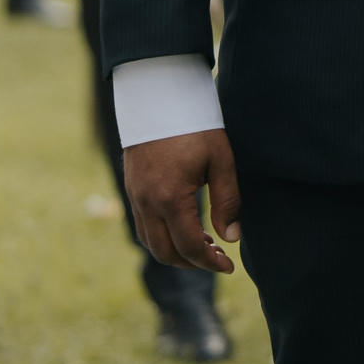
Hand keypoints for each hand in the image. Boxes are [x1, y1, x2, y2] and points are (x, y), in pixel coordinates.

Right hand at [124, 129, 241, 273]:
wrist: (159, 97)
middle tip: (217, 259)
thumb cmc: (195, 126)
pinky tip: (184, 227)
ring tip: (204, 245)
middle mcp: (147, 203)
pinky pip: (143, 225)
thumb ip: (228, 201)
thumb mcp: (221, 160)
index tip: (229, 267)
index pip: (189, 246)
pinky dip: (162, 237)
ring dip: (175, 252)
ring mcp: (135, 196)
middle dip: (192, 264)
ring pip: (150, 242)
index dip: (210, 263)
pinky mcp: (131, 189)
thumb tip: (231, 237)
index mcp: (170, 198)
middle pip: (165, 252)